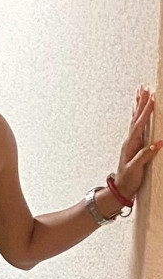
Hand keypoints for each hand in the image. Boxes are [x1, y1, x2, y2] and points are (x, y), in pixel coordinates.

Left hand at [114, 85, 162, 199]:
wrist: (120, 190)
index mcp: (130, 145)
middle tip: (144, 88)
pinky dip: (139, 117)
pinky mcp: (135, 146)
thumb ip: (145, 156)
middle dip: (141, 103)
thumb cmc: (128, 180)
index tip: (152, 98)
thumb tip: (157, 143)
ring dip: (139, 106)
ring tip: (141, 93)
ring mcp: (132, 143)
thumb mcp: (136, 169)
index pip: (139, 124)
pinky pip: (138, 127)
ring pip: (136, 120)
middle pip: (136, 118)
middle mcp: (130, 141)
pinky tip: (140, 112)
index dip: (146, 111)